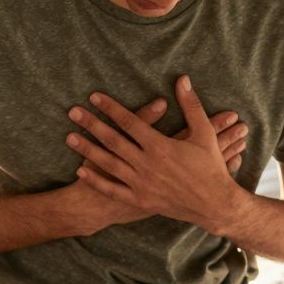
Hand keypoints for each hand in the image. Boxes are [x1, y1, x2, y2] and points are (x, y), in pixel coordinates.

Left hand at [67, 75, 246, 232]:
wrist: (214, 204)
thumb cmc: (211, 166)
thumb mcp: (204, 133)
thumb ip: (191, 105)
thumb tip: (183, 79)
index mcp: (160, 146)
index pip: (129, 122)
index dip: (110, 108)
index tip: (94, 97)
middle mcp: (147, 165)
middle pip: (112, 140)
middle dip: (91, 125)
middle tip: (72, 112)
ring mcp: (141, 184)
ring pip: (108, 164)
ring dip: (87, 150)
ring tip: (69, 138)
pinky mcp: (140, 200)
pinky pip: (113, 190)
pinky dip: (96, 180)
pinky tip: (81, 170)